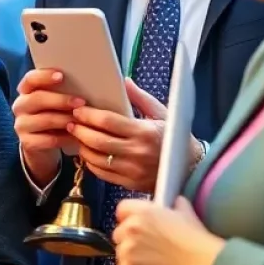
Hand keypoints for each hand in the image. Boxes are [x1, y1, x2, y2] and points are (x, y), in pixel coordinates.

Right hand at [12, 69, 84, 184]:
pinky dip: (65, 137)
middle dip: (61, 100)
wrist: (43, 144)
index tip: (61, 76)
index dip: (44, 76)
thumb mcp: (56, 103)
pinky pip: (49, 139)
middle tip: (81, 102)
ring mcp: (21, 124)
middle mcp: (20, 106)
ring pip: (45, 120)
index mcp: (26, 91)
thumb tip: (86, 85)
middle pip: (37, 98)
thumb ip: (63, 92)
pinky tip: (76, 136)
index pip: (30, 79)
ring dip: (66, 119)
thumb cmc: (54, 116)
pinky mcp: (27, 142)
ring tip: (82, 120)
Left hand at [68, 79, 200, 193]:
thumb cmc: (175, 137)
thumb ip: (140, 98)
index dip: (89, 115)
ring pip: (96, 159)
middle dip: (80, 130)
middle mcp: (137, 152)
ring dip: (82, 147)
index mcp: (144, 132)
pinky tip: (88, 153)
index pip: (108, 122)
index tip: (78, 110)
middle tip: (71, 122)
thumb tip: (124, 81)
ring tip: (77, 136)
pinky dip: (90, 163)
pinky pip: (102, 173)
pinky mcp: (129, 183)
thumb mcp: (162, 114)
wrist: (192, 168)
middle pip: (97, 141)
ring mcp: (132, 170)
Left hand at [113, 196, 224, 264]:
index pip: (122, 209)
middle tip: (148, 249)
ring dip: (131, 257)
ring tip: (151, 264)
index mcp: (141, 212)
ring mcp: (126, 250)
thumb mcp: (187, 214)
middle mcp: (129, 229)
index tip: (138, 227)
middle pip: (119, 233)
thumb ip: (176, 205)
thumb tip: (177, 200)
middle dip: (130, 239)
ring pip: (120, 253)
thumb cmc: (195, 240)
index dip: (129, 218)